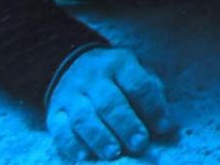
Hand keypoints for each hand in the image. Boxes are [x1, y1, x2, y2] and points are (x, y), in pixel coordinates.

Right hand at [46, 47, 173, 160]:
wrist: (74, 66)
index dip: (152, 108)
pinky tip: (85, 157)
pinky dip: (72, 145)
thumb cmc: (117, 79)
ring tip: (114, 153)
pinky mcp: (54, 112)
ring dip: (100, 138)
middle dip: (126, 125)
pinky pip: (59, 130)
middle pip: (109, 102)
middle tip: (140, 144)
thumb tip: (166, 126)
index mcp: (120, 64)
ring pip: (83, 117)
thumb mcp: (138, 74)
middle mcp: (93, 77)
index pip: (138, 85)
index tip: (163, 128)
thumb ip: (152, 95)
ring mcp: (71, 94)